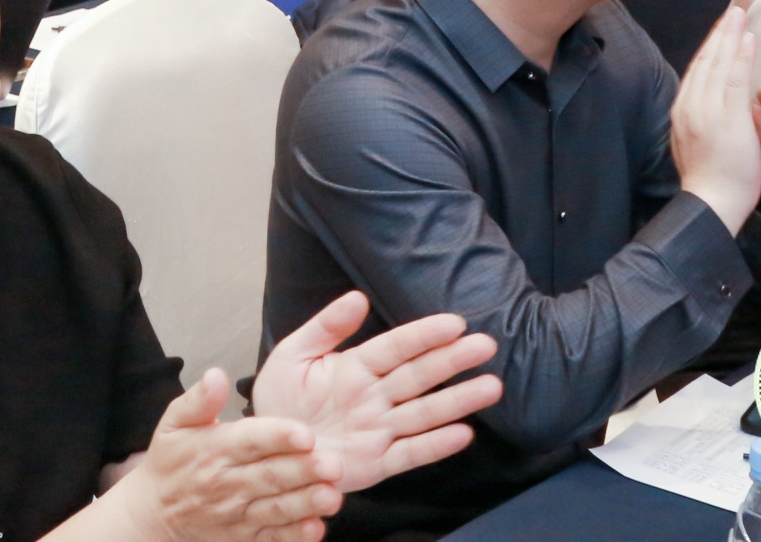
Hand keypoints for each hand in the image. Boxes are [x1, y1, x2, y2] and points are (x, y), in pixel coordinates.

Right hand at [114, 372, 341, 541]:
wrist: (155, 512)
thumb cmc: (170, 463)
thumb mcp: (173, 423)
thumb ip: (197, 399)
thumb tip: (216, 376)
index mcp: (214, 449)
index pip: (249, 441)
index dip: (277, 436)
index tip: (304, 433)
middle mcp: (227, 482)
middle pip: (270, 475)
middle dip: (303, 470)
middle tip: (332, 463)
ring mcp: (237, 513)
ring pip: (276, 508)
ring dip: (305, 503)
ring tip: (332, 496)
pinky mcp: (245, 536)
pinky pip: (272, 537)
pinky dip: (293, 536)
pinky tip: (315, 528)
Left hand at [249, 298, 500, 494]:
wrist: (268, 449)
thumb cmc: (281, 400)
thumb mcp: (293, 355)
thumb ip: (325, 327)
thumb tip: (357, 296)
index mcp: (354, 367)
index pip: (395, 347)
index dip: (424, 335)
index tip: (455, 322)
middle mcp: (373, 397)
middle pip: (419, 376)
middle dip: (452, 361)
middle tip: (486, 345)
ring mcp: (378, 430)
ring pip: (424, 413)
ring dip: (458, 401)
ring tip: (491, 386)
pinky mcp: (376, 463)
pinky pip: (409, 454)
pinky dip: (436, 446)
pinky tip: (463, 434)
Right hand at [669, 8, 760, 230]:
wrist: (711, 202)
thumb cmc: (708, 179)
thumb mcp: (692, 142)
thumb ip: (696, 120)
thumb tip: (699, 107)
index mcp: (683, 110)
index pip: (697, 71)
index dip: (711, 47)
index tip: (721, 31)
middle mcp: (690, 105)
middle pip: (705, 60)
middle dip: (720, 34)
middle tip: (733, 12)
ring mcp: (706, 109)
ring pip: (718, 63)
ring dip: (730, 36)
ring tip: (740, 15)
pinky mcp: (726, 117)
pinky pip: (734, 78)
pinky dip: (741, 55)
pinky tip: (749, 39)